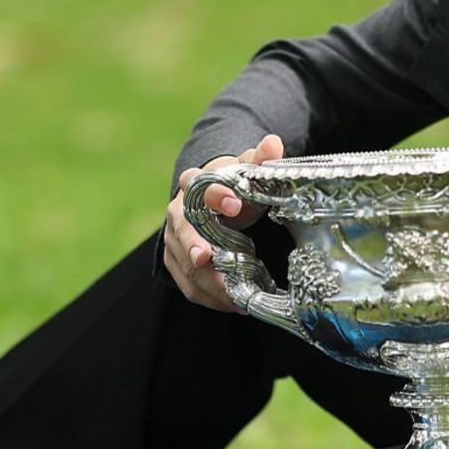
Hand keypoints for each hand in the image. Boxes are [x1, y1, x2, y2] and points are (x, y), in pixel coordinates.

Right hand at [163, 134, 285, 312]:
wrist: (211, 201)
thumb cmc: (232, 186)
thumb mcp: (246, 170)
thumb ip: (260, 159)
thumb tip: (274, 143)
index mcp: (195, 184)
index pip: (200, 186)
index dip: (216, 195)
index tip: (236, 204)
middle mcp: (178, 211)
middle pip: (182, 228)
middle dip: (193, 244)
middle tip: (206, 257)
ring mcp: (174, 239)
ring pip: (184, 263)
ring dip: (208, 280)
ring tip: (235, 296)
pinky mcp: (176, 263)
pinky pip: (188, 285)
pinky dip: (209, 297)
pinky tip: (234, 305)